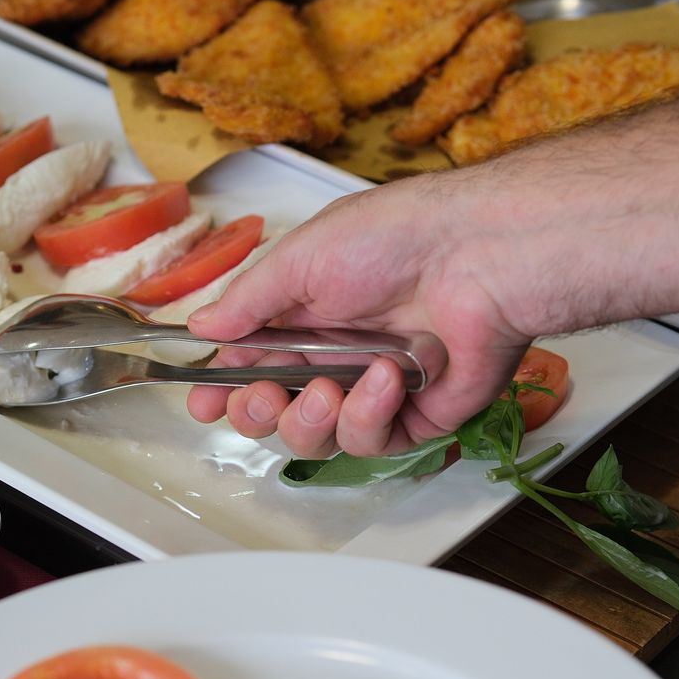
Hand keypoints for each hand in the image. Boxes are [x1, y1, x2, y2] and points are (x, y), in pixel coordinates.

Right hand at [185, 176, 545, 459]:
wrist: (476, 255)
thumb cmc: (395, 237)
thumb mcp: (302, 257)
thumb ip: (248, 302)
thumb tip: (202, 325)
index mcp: (306, 313)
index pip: (251, 363)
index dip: (224, 388)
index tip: (205, 401)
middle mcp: (337, 353)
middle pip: (276, 412)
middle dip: (259, 411)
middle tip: (264, 396)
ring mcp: (375, 388)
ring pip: (317, 438)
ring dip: (312, 417)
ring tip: (330, 386)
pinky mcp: (416, 415)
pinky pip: (371, 442)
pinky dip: (369, 415)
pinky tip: (386, 380)